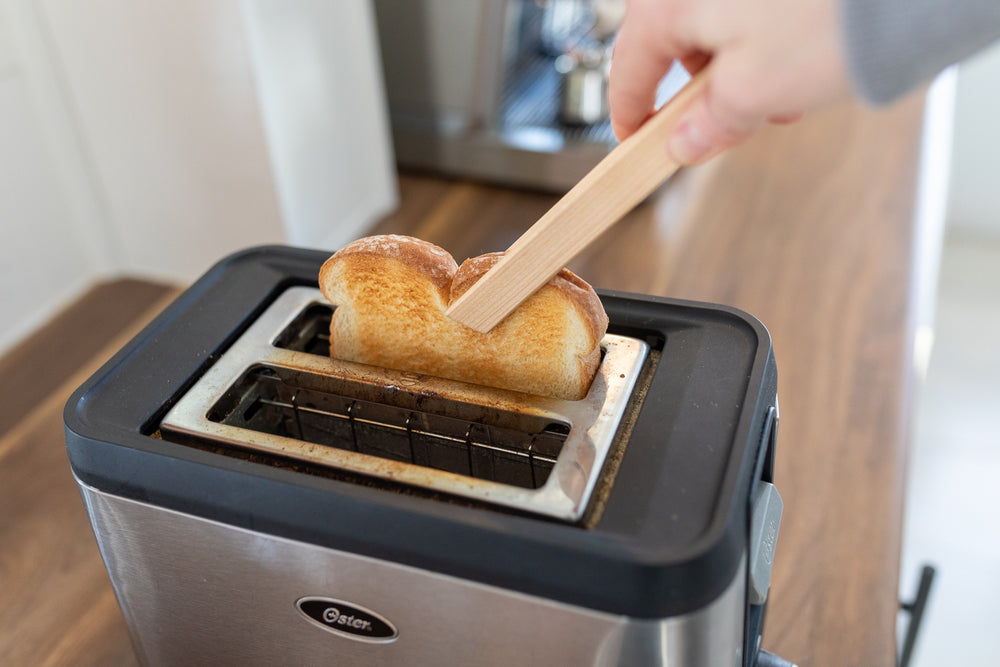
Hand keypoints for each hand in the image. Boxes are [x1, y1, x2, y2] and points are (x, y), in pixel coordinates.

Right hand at [609, 0, 851, 163]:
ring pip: (717, 21)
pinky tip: (799, 53)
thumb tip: (686, 141)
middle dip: (703, 91)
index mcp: (667, 0)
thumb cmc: (828, 15)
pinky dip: (766, 31)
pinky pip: (750, 4)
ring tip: (785, 90)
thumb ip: (708, 124)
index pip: (627, 70)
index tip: (635, 141)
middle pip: (674, 43)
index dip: (630, 116)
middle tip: (733, 123)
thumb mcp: (754, 92)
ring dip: (741, 63)